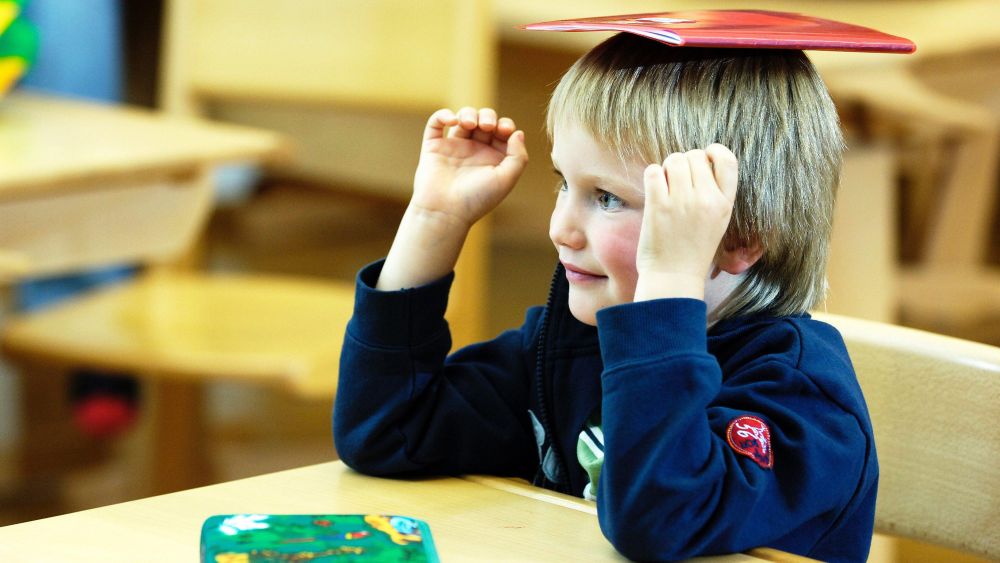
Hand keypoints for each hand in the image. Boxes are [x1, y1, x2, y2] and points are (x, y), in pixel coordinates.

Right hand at [376, 108, 526, 290]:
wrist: (445, 211)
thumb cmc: (477, 199)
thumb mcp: (506, 179)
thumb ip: (518, 156)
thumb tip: (517, 133)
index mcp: (493, 158)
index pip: (502, 132)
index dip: (505, 125)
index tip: (504, 130)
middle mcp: (474, 151)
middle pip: (484, 120)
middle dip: (488, 116)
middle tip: (487, 126)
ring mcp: (454, 147)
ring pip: (463, 118)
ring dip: (468, 113)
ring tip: (470, 123)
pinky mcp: (434, 147)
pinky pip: (436, 124)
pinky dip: (443, 115)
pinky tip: (452, 120)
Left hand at [634, 145, 738, 300]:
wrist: (673, 277)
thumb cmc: (692, 250)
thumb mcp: (717, 222)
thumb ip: (714, 194)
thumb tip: (700, 160)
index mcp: (724, 204)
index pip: (728, 160)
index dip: (714, 152)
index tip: (704, 158)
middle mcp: (706, 200)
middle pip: (695, 156)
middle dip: (684, 163)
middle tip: (678, 182)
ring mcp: (682, 202)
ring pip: (675, 159)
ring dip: (668, 168)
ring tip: (666, 187)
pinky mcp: (658, 206)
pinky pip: (654, 171)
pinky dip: (653, 176)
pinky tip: (654, 190)